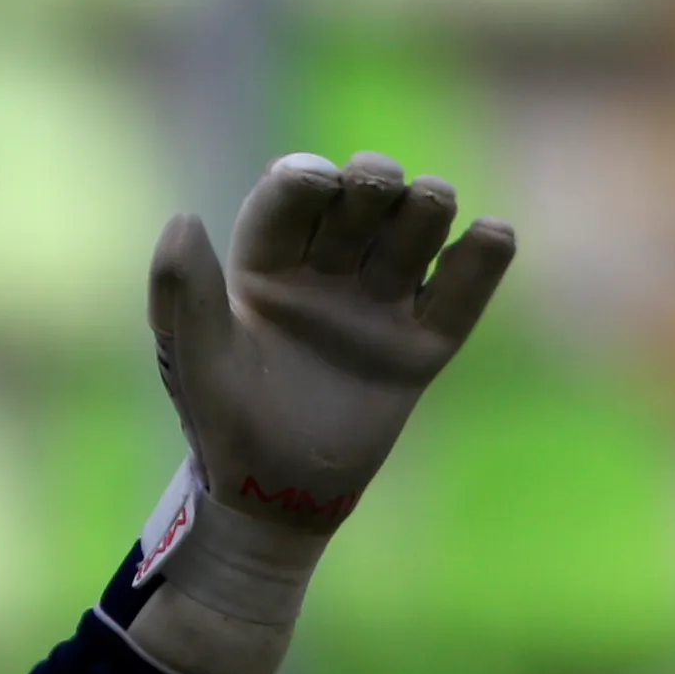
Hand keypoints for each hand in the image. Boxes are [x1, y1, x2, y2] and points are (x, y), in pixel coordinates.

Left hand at [122, 151, 513, 673]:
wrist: (273, 496)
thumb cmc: (223, 424)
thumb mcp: (194, 360)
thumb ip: (183, 293)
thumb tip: (183, 219)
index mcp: (267, 262)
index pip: (293, 196)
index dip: (308, 177)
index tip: (317, 182)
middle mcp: (328, 271)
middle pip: (364, 198)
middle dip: (375, 179)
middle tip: (378, 188)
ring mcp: (378, 305)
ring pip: (415, 231)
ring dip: (427, 204)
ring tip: (430, 203)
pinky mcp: (420, 347)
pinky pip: (460, 296)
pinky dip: (482, 259)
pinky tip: (491, 235)